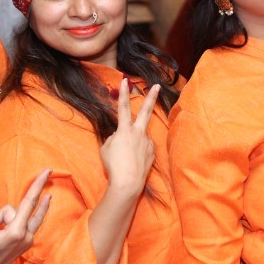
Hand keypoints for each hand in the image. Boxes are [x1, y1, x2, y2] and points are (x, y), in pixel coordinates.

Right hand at [0, 168, 51, 263]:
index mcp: (16, 233)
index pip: (30, 202)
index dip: (38, 184)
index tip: (48, 170)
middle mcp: (26, 236)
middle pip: (26, 208)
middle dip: (14, 206)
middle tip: (13, 203)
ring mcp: (27, 241)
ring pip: (24, 216)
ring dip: (8, 216)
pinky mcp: (25, 244)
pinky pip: (24, 223)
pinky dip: (11, 221)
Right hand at [98, 79, 159, 196]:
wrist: (127, 183)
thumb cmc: (113, 165)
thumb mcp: (106, 148)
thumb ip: (114, 138)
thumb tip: (120, 136)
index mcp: (125, 130)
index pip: (124, 107)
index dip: (123, 93)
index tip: (125, 80)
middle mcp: (138, 133)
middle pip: (146, 111)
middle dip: (151, 97)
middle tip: (157, 86)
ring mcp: (147, 142)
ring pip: (139, 137)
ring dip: (132, 145)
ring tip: (125, 159)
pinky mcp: (152, 152)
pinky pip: (143, 148)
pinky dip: (137, 153)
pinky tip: (133, 162)